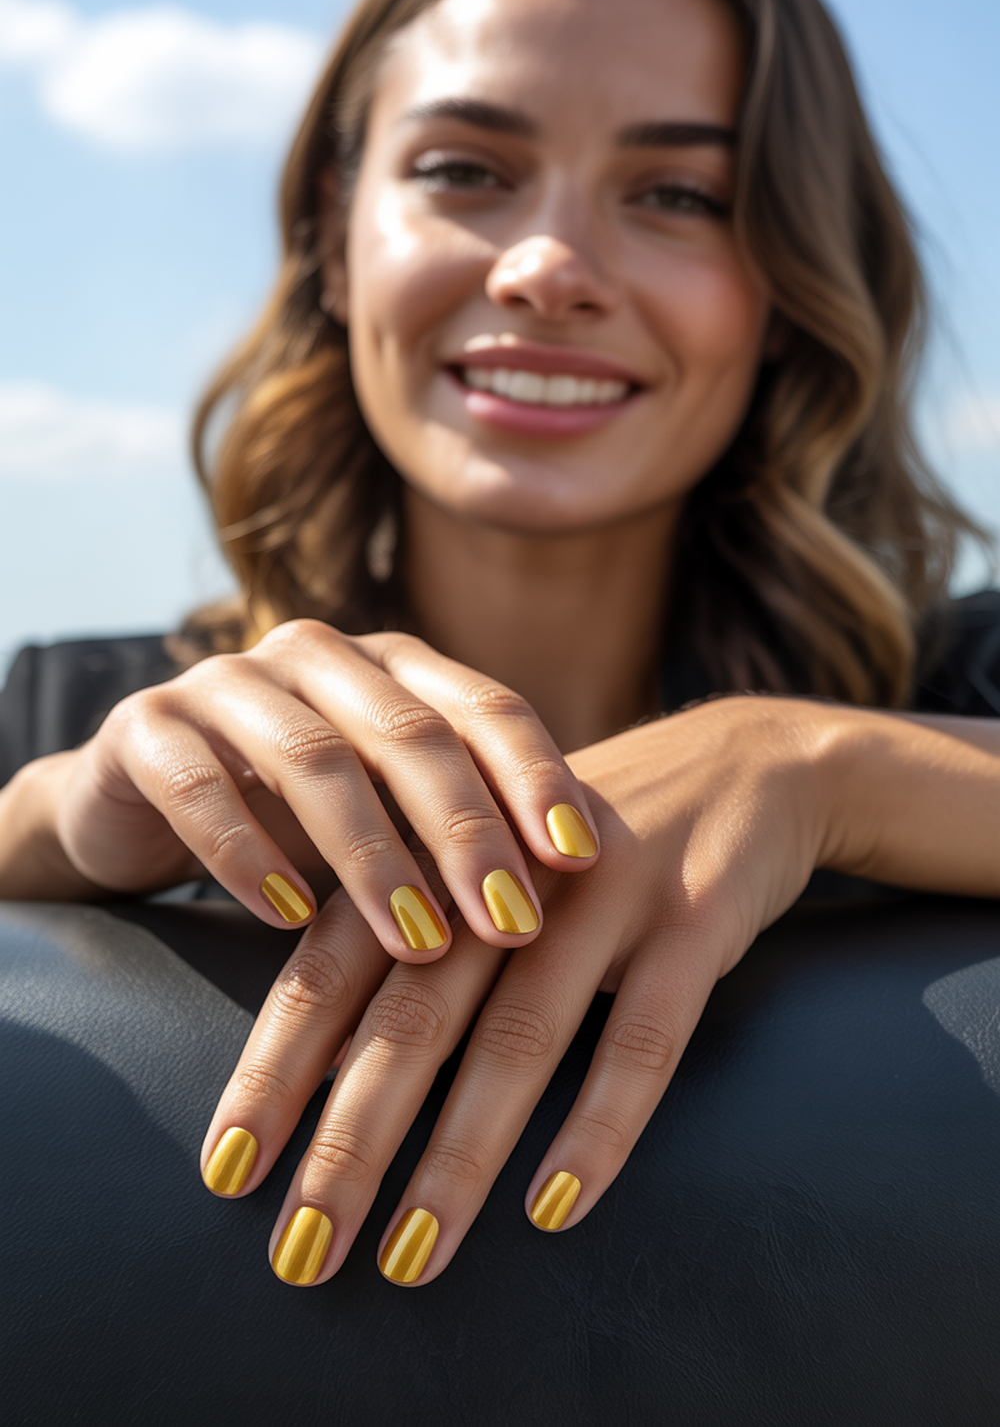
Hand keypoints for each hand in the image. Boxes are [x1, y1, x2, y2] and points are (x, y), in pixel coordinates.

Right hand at [15, 621, 599, 958]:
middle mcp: (316, 656)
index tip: (583, 858)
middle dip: (468, 831)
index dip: (535, 775)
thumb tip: (586, 893)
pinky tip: (284, 918)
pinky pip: (199, 783)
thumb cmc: (294, 818)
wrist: (140, 804)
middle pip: (408, 732)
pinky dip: (246, 850)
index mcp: (391, 666)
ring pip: (312, 758)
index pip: (483, 704)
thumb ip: (462, 829)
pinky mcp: (144, 726)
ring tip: (417, 940)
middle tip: (513, 921)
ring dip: (371, 856)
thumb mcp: (387, 818)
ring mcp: (226, 681)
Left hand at [201, 695, 833, 1283]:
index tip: (226, 1173)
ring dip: (460, 1155)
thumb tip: (315, 1078)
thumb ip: (413, 942)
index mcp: (439, 851)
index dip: (276, 1068)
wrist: (748, 758)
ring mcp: (604, 889)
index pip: (334, 964)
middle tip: (302, 1252)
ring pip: (520, 1033)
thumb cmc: (586, 841)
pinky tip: (554, 1207)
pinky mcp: (696, 914)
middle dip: (350, 1139)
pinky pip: (646, 1034)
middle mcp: (507, 867)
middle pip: (413, 1012)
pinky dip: (599, 1124)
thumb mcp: (490, 867)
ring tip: (412, 1257)